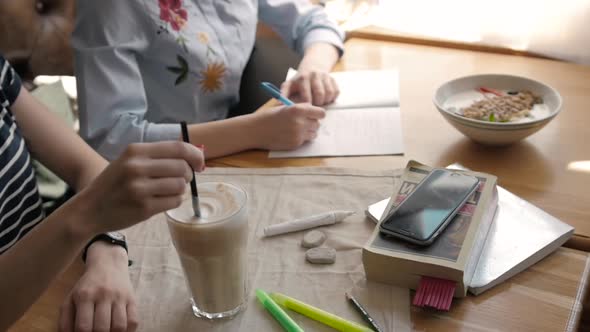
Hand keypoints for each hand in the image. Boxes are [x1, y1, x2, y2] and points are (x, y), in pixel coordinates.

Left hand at [59, 242, 136, 331]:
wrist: (108, 264)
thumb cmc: (87, 286)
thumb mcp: (70, 299)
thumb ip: (65, 320)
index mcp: (84, 296)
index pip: (83, 326)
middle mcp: (103, 295)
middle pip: (102, 328)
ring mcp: (120, 297)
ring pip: (120, 326)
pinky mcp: (132, 299)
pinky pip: (134, 321)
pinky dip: (128, 331)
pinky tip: (120, 331)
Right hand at [78, 141, 203, 234]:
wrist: (89, 209)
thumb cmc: (114, 184)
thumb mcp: (130, 161)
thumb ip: (158, 156)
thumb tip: (194, 156)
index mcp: (136, 151)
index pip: (178, 148)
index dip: (195, 155)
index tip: (200, 163)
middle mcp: (137, 167)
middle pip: (182, 167)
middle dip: (187, 174)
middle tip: (180, 180)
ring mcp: (140, 188)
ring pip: (180, 185)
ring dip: (180, 189)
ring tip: (166, 191)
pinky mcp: (144, 207)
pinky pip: (174, 201)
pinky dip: (174, 201)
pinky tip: (162, 201)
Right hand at [253, 103, 325, 149]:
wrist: (255, 130)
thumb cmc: (269, 117)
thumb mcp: (285, 107)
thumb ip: (300, 108)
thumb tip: (313, 110)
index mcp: (298, 110)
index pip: (321, 113)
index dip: (317, 114)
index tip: (313, 115)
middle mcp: (300, 122)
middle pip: (318, 124)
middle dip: (312, 123)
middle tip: (302, 122)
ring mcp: (298, 134)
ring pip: (314, 134)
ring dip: (308, 132)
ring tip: (296, 129)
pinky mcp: (295, 144)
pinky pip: (305, 141)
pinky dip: (300, 138)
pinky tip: (289, 135)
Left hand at [281, 71, 338, 105]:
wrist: (312, 67)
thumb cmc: (299, 81)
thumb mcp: (289, 85)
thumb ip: (283, 94)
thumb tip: (279, 104)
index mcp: (303, 78)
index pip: (307, 96)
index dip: (307, 105)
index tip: (305, 109)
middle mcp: (315, 75)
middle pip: (320, 95)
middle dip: (317, 104)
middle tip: (314, 107)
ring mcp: (325, 76)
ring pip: (329, 94)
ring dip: (325, 101)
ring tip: (319, 102)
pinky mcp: (333, 79)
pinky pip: (336, 92)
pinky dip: (332, 98)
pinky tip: (325, 98)